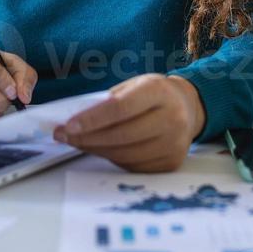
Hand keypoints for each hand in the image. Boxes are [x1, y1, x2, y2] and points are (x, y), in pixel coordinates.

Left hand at [52, 74, 206, 171]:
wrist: (188, 108)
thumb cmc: (153, 95)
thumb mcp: (134, 85)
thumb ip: (108, 101)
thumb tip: (74, 122)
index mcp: (159, 91)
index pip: (120, 108)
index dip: (91, 119)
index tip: (67, 126)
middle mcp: (172, 118)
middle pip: (121, 135)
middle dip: (87, 137)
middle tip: (63, 136)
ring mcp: (174, 143)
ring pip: (124, 154)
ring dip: (95, 150)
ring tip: (78, 142)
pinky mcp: (171, 162)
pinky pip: (132, 166)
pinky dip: (112, 158)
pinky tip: (101, 149)